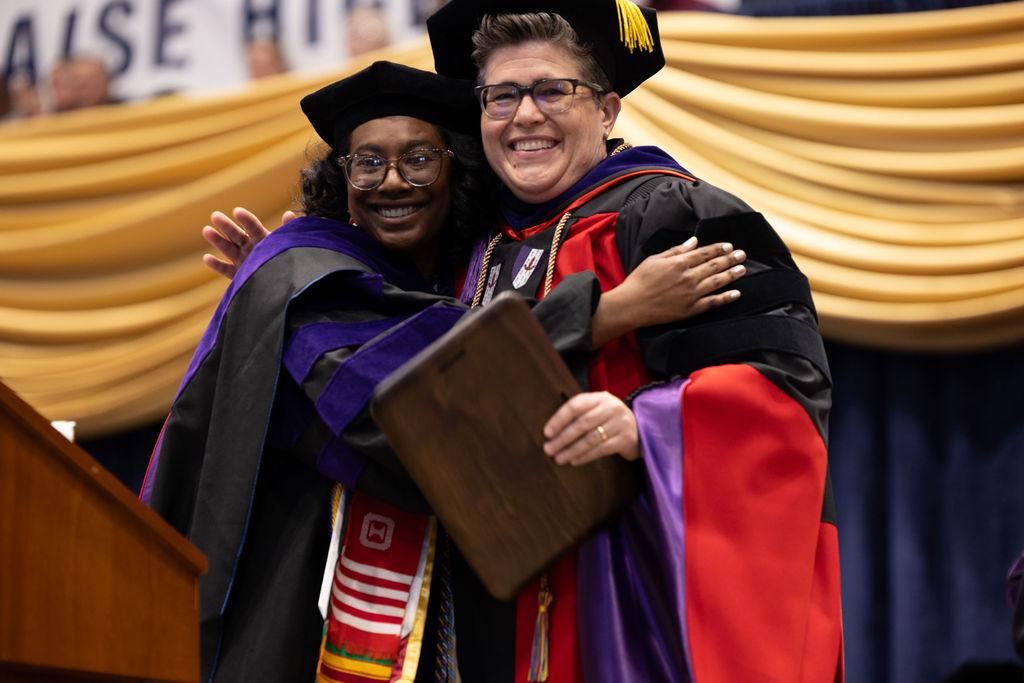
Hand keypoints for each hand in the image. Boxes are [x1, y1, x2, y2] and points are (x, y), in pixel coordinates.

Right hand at [202, 207, 295, 278]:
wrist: (285, 284)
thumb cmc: (290, 261)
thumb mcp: (289, 245)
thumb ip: (288, 230)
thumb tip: (289, 213)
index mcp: (262, 238)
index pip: (253, 227)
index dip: (246, 219)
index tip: (237, 211)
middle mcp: (250, 247)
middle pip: (237, 235)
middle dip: (226, 226)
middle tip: (215, 215)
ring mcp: (243, 261)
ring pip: (228, 249)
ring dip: (217, 240)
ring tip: (206, 230)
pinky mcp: (239, 275)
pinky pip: (226, 270)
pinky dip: (217, 265)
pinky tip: (207, 258)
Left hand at [542, 391, 639, 465]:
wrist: (639, 428)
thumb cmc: (608, 419)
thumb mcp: (596, 410)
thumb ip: (578, 416)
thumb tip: (551, 433)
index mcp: (599, 398)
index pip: (575, 405)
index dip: (559, 419)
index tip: (547, 433)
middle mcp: (611, 407)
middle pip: (582, 423)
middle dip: (563, 438)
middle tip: (548, 449)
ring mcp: (620, 423)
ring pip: (591, 438)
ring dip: (572, 450)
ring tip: (559, 458)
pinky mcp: (626, 439)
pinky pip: (602, 449)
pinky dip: (586, 456)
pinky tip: (574, 461)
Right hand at [592, 237, 745, 346]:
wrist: (631, 305)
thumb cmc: (640, 280)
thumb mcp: (655, 259)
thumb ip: (676, 250)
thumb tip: (693, 241)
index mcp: (679, 263)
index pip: (704, 253)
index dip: (718, 249)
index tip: (729, 246)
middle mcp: (688, 277)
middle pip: (714, 266)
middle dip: (730, 259)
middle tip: (742, 255)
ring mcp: (691, 294)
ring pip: (717, 282)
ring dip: (732, 275)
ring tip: (742, 269)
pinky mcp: (690, 309)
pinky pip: (712, 302)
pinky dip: (726, 298)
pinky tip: (736, 293)